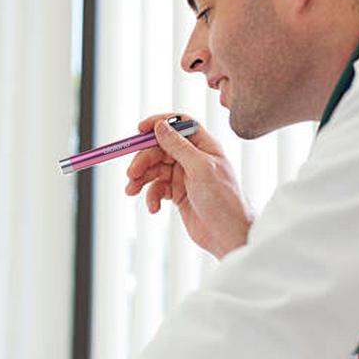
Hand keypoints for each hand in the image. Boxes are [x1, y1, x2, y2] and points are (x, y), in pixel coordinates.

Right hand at [126, 113, 252, 258]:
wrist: (227, 235)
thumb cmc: (224, 201)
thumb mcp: (200, 169)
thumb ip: (179, 146)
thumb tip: (160, 126)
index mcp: (204, 146)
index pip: (179, 124)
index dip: (159, 123)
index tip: (139, 130)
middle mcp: (193, 158)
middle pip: (160, 149)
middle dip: (143, 160)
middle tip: (131, 174)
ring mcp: (184, 176)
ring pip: (154, 170)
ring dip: (141, 180)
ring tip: (131, 191)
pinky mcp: (177, 194)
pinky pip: (157, 189)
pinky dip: (151, 197)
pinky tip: (154, 208)